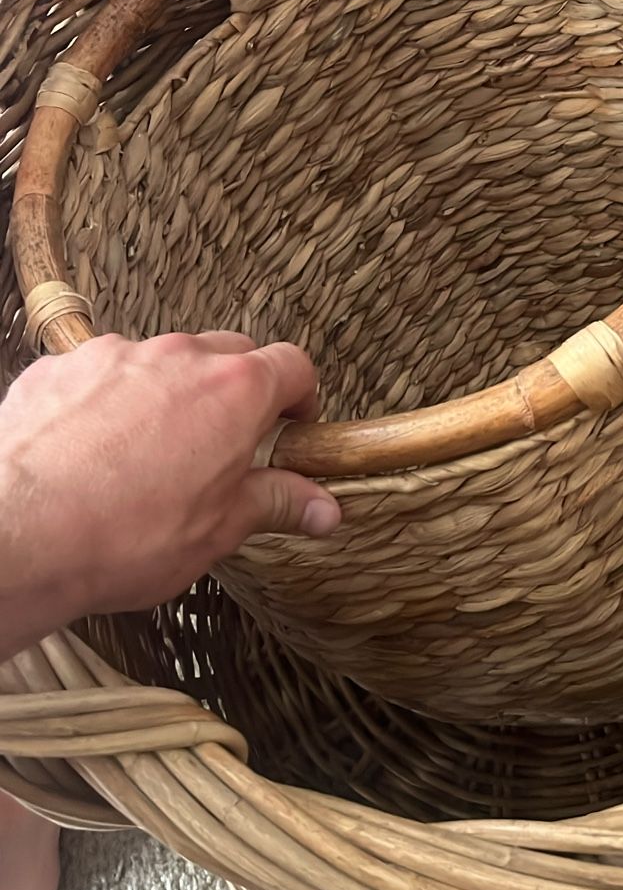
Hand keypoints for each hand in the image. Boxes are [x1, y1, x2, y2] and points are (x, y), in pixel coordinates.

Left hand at [0, 331, 340, 656]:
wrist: (18, 533)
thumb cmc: (124, 536)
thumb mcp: (219, 530)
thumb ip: (276, 504)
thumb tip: (324, 509)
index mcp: (234, 391)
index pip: (293, 365)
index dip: (300, 397)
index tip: (292, 427)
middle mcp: (179, 356)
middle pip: (230, 353)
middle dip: (237, 392)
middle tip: (227, 446)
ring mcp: (115, 354)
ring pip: (161, 363)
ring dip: (169, 396)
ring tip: (150, 456)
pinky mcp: (60, 366)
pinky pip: (100, 373)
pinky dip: (108, 401)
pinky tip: (93, 452)